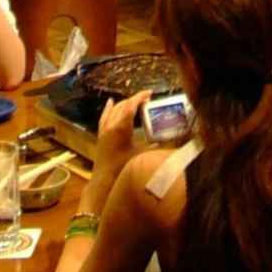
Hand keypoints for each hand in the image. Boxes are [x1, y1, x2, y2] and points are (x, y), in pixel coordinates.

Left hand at [86, 91, 151, 207]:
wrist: (104, 178)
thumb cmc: (123, 167)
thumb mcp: (142, 154)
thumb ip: (156, 146)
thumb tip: (170, 140)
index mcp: (121, 127)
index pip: (131, 105)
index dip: (140, 97)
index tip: (150, 93)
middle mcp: (111, 125)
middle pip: (123, 105)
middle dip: (135, 99)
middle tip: (147, 99)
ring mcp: (104, 129)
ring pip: (114, 109)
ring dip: (125, 103)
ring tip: (135, 102)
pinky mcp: (101, 134)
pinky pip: (105, 116)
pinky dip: (109, 108)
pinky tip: (111, 102)